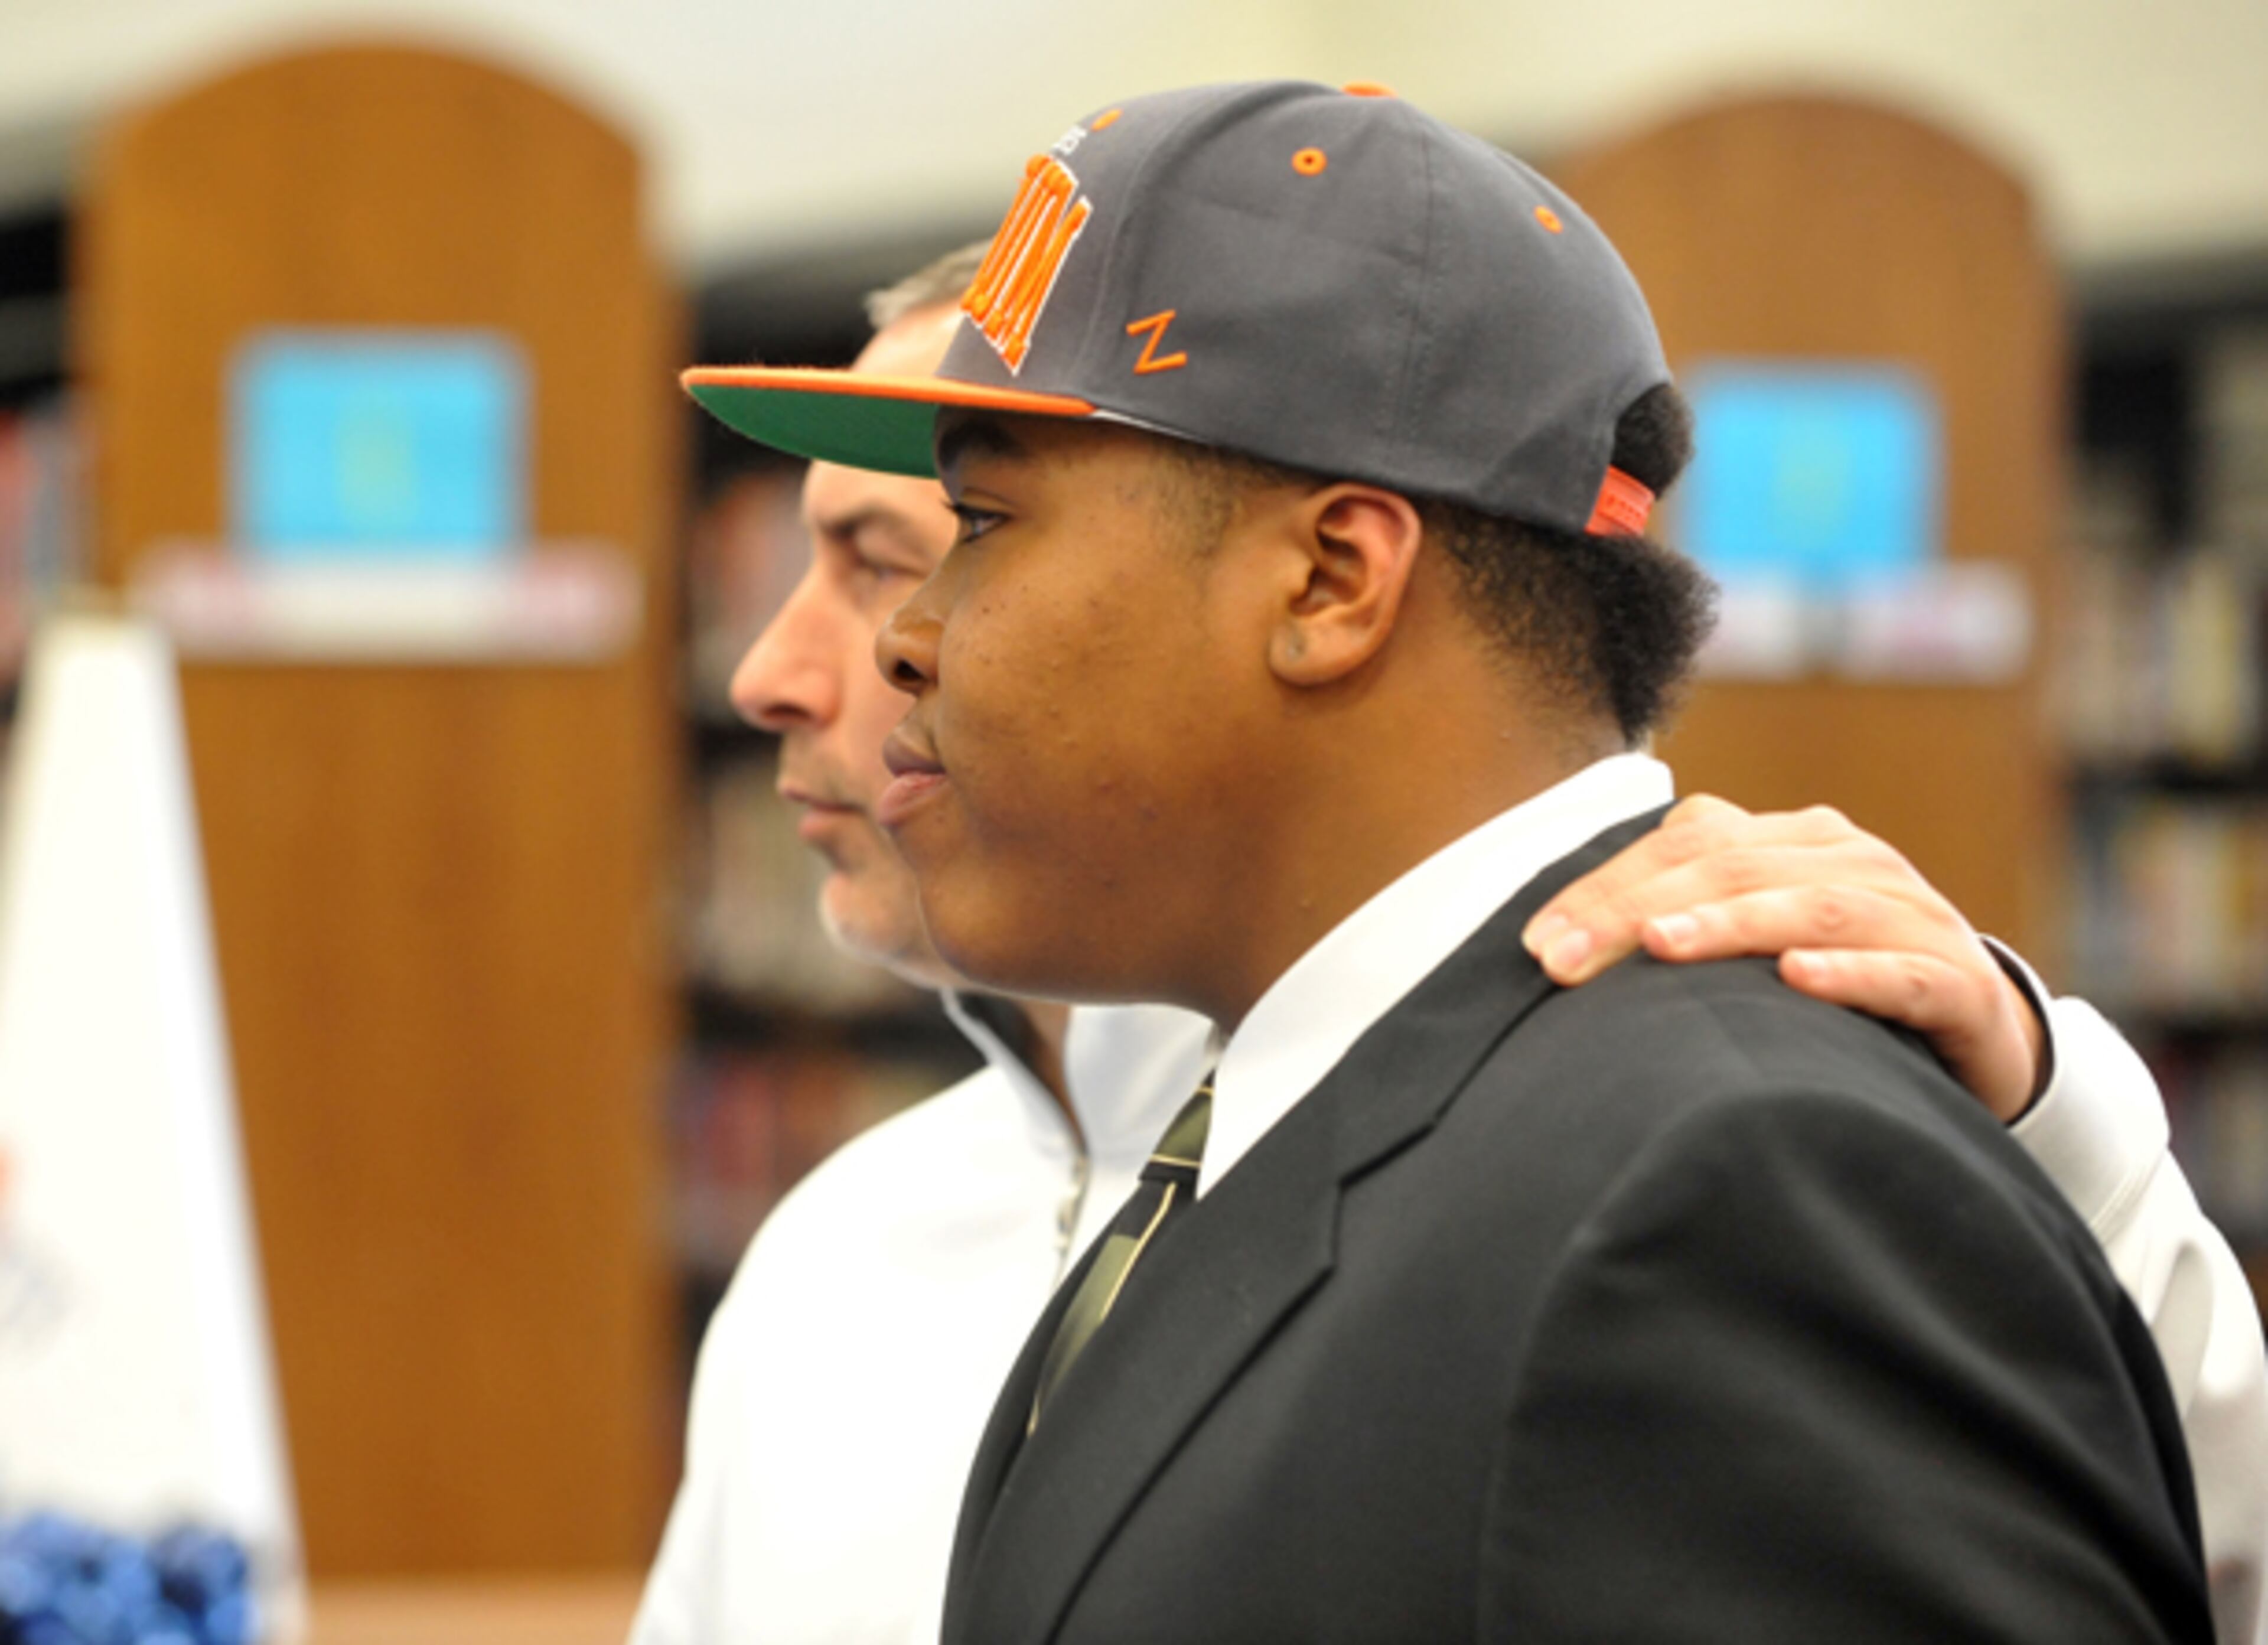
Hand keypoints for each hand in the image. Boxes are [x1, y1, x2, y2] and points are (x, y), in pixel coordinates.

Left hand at [1523, 795, 2047, 1121]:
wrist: (1982, 1034)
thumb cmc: (1840, 985)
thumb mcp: (1760, 942)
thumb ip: (1683, 925)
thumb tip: (1559, 950)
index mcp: (1796, 840)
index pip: (1688, 840)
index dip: (1608, 887)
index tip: (1537, 944)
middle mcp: (1854, 862)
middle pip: (1733, 867)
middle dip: (1639, 909)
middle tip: (1565, 960)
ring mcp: (1913, 916)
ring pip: (1813, 905)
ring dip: (1733, 924)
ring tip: (1662, 944)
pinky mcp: (1959, 984)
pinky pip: (1903, 973)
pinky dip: (1850, 971)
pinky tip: (1798, 978)